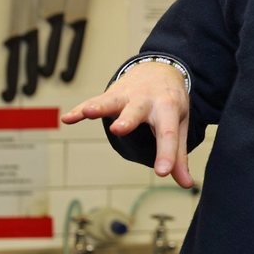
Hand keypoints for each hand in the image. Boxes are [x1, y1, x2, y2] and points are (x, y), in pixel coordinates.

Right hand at [61, 62, 194, 187]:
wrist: (160, 70)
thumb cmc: (170, 103)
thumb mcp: (179, 125)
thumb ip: (178, 155)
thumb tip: (186, 184)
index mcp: (168, 109)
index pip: (167, 133)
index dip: (166, 153)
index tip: (163, 172)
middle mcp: (146, 101)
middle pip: (137, 111)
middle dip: (128, 120)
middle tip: (119, 129)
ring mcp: (127, 96)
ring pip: (112, 101)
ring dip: (100, 107)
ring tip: (89, 113)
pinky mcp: (110, 94)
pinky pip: (93, 101)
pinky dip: (80, 109)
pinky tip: (67, 119)